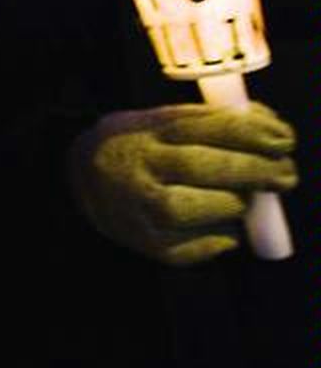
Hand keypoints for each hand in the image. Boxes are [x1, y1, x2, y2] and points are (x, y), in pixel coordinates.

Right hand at [69, 102, 296, 265]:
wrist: (81, 181)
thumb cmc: (136, 147)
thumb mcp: (160, 121)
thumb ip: (208, 121)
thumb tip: (268, 127)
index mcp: (146, 133)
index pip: (207, 129)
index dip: (253, 133)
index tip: (284, 139)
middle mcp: (141, 169)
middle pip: (208, 168)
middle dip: (257, 170)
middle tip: (285, 173)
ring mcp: (143, 211)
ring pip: (211, 209)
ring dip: (239, 203)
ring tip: (242, 197)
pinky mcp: (152, 246)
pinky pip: (207, 244)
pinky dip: (225, 233)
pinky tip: (222, 221)